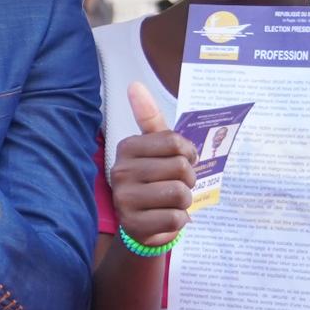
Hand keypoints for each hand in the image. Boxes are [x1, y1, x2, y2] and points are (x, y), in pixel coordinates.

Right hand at [111, 81, 194, 249]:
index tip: (185, 160)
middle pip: (180, 168)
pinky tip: (167, 217)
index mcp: (127, 147)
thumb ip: (148, 117)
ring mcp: (125, 199)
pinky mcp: (134, 224)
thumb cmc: (154, 178)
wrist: (142, 223)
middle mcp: (120, 171)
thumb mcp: (154, 148)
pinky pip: (176, 218)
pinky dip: (180, 220)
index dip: (189, 153)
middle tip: (177, 184)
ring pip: (180, 193)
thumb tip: (134, 85)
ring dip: (185, 200)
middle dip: (188, 179)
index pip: (175, 143)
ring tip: (172, 201)